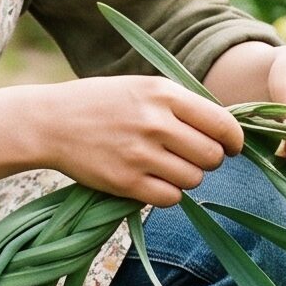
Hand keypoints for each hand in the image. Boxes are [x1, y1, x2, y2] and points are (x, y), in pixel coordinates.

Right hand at [38, 77, 246, 207]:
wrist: (51, 122)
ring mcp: (139, 154)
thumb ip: (181, 104)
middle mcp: (155, 122)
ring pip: (193, 179)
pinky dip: (169, 194)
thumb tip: (225, 129)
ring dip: (187, 177)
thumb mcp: (142, 87)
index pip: (221, 124)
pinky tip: (154, 182)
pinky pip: (170, 198)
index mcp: (163, 94)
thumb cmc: (102, 103)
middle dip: (210, 160)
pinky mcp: (125, 182)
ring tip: (168, 167)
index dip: (233, 140)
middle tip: (194, 157)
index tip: (231, 147)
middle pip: (212, 156)